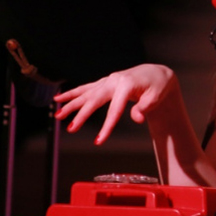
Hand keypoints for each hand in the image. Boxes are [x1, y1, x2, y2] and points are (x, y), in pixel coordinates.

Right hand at [53, 64, 175, 144]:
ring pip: (86, 93)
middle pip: (95, 100)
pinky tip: (59, 98)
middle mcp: (114, 81)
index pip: (115, 109)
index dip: (107, 126)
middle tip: (71, 128)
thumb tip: (136, 118)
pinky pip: (86, 88)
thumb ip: (145, 108)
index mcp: (126, 85)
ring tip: (58, 115)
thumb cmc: (157, 86)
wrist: (156, 74)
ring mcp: (108, 80)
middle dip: (82, 115)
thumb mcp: (156, 97)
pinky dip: (72, 93)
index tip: (99, 141)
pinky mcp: (105, 82)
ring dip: (70, 104)